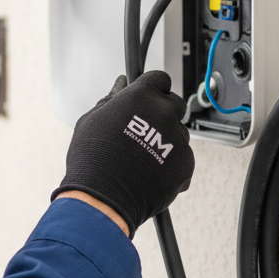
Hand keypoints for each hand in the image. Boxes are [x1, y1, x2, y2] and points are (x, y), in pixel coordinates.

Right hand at [52, 73, 193, 237]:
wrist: (103, 198)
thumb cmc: (92, 159)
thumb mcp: (91, 120)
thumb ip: (111, 98)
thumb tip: (121, 83)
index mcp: (142, 95)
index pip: (160, 79)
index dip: (153, 89)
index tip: (148, 99)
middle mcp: (164, 112)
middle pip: (174, 104)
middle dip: (162, 114)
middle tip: (143, 133)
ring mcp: (178, 138)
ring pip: (179, 134)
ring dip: (167, 141)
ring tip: (142, 160)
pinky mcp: (187, 162)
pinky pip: (184, 158)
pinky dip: (171, 165)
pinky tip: (150, 175)